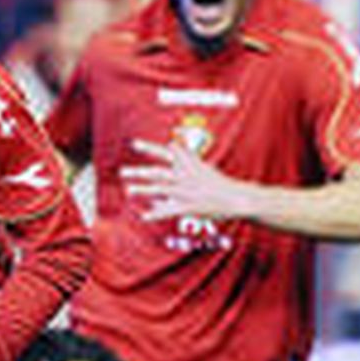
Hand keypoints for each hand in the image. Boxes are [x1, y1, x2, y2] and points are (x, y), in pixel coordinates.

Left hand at [121, 138, 255, 223]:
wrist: (237, 198)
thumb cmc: (219, 183)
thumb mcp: (202, 165)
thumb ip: (185, 156)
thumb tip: (172, 144)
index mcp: (189, 166)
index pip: (166, 153)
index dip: (149, 148)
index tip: (133, 143)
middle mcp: (185, 177)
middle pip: (159, 172)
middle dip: (139, 172)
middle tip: (122, 172)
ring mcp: (186, 192)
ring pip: (160, 189)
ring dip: (143, 190)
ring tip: (128, 190)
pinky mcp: (189, 207)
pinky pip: (168, 211)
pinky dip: (156, 214)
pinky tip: (143, 217)